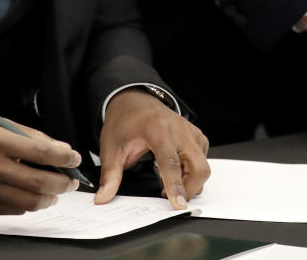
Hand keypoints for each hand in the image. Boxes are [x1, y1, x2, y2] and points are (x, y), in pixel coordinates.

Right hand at [0, 117, 80, 214]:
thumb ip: (25, 136)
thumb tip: (57, 149)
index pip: (39, 150)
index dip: (62, 157)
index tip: (74, 158)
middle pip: (39, 181)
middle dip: (62, 182)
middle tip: (70, 181)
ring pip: (29, 201)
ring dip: (48, 197)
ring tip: (53, 192)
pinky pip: (12, 210)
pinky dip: (28, 205)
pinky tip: (32, 197)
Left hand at [94, 89, 209, 208]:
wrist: (134, 102)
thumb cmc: (124, 122)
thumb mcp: (111, 148)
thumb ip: (110, 174)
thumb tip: (103, 198)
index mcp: (157, 129)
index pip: (170, 162)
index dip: (175, 185)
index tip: (178, 204)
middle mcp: (178, 129)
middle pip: (198, 167)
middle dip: (189, 189)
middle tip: (169, 197)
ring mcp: (190, 132)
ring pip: (203, 166)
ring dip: (190, 181)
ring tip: (167, 181)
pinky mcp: (196, 136)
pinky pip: (202, 160)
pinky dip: (192, 172)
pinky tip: (175, 171)